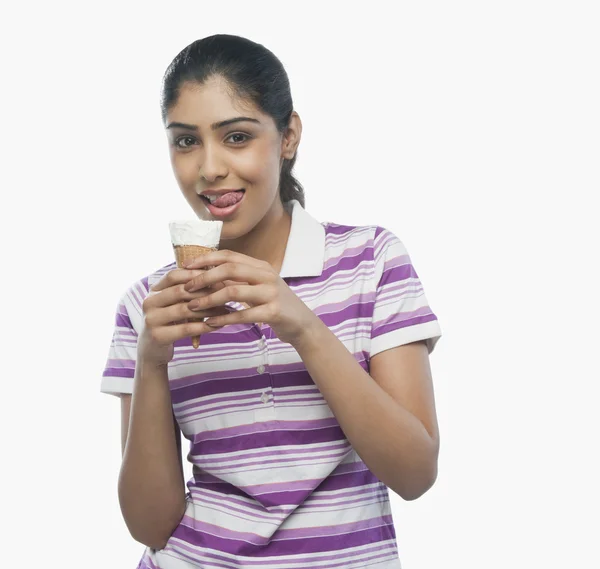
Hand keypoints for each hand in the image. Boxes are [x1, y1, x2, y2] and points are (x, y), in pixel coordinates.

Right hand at [137, 268, 231, 366]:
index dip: (195, 274)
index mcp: (153, 291)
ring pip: (185, 309)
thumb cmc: (168, 323)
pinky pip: (186, 329)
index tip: (217, 277)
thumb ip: (185, 291)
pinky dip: (205, 326)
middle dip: (205, 291)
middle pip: (180, 291)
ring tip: (226, 309)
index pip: (174, 275)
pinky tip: (219, 325)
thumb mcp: (173, 304)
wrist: (151, 351)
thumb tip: (215, 276)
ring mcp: (151, 319)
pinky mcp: (157, 336)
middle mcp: (148, 302)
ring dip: (209, 309)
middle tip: (226, 292)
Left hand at [183, 250, 319, 345]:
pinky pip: (243, 314)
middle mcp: (267, 275)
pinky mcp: (274, 312)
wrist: (302, 323)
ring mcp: (271, 293)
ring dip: (210, 299)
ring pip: (234, 291)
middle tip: (186, 288)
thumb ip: (238, 279)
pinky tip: (210, 323)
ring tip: (193, 307)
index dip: (206, 259)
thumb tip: (206, 275)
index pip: (229, 255)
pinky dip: (223, 318)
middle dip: (204, 277)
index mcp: (261, 266)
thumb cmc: (275, 305)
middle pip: (229, 269)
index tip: (186, 266)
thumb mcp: (258, 286)